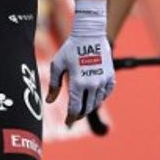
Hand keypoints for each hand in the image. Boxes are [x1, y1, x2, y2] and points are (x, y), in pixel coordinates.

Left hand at [48, 0, 114, 125]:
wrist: (90, 34)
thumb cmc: (70, 48)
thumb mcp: (58, 65)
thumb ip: (54, 85)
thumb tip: (49, 101)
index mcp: (78, 83)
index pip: (75, 108)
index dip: (71, 118)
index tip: (67, 124)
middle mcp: (92, 85)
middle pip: (87, 108)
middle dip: (79, 114)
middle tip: (73, 117)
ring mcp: (103, 81)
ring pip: (97, 102)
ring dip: (89, 106)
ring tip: (81, 107)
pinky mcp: (111, 77)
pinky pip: (106, 93)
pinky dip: (99, 98)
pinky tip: (93, 97)